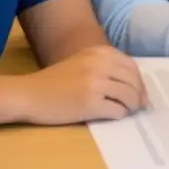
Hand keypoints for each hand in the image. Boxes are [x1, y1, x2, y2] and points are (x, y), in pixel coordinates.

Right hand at [19, 45, 146, 124]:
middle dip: (139, 94)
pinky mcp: (90, 104)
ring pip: (129, 96)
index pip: (131, 66)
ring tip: (127, 111)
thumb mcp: (83, 61)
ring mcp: (96, 84)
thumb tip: (132, 82)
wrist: (29, 94)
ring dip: (131, 106)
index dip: (138, 81)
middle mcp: (101, 65)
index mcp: (101, 52)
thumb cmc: (55, 80)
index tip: (139, 91)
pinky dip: (120, 114)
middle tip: (139, 104)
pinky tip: (115, 116)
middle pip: (133, 81)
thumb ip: (106, 65)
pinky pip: (117, 110)